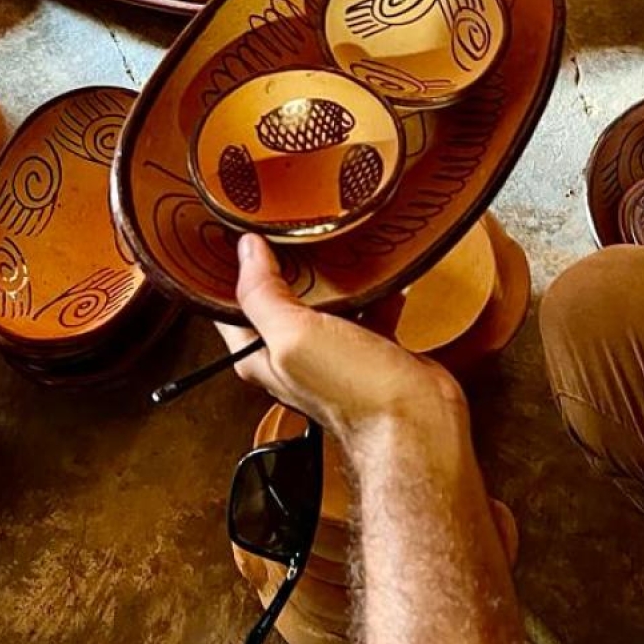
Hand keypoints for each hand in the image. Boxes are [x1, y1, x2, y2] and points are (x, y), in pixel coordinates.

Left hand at [218, 232, 466, 446]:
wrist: (416, 422)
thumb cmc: (355, 394)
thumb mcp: (295, 337)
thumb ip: (265, 295)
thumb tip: (247, 251)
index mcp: (260, 354)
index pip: (227, 306)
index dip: (226, 270)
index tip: (234, 230)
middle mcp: (293, 352)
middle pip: (277, 296)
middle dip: (282, 260)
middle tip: (287, 222)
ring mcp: (333, 349)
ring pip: (324, 297)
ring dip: (330, 270)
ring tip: (333, 233)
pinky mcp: (371, 345)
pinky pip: (368, 305)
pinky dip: (375, 285)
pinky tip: (381, 265)